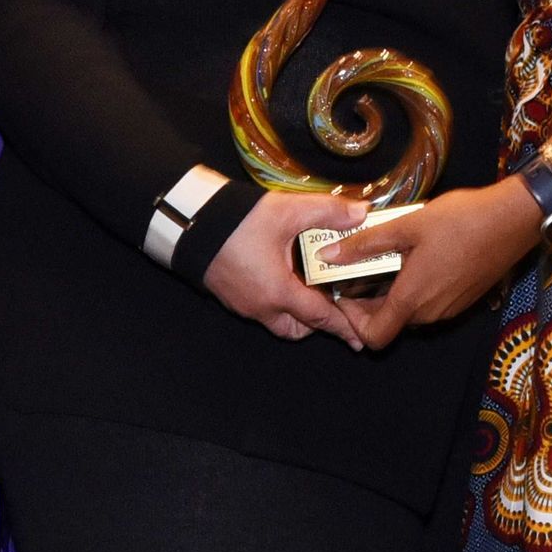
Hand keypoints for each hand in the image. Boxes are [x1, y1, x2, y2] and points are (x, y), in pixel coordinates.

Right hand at [202, 191, 371, 348]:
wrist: (189, 221)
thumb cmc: (236, 221)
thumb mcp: (288, 211)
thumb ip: (329, 212)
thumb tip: (362, 213)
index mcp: (278, 293)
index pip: (320, 318)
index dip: (342, 328)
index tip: (358, 341)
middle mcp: (260, 306)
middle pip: (296, 329)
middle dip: (316, 323)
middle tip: (332, 303)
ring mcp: (242, 303)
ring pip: (276, 320)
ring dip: (294, 312)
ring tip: (307, 288)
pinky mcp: (230, 295)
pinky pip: (259, 309)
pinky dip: (276, 301)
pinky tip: (281, 276)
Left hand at [331, 181, 542, 350]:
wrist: (514, 219)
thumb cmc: (461, 220)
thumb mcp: (406, 226)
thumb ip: (364, 244)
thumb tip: (327, 256)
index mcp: (412, 299)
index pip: (372, 338)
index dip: (352, 322)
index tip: (344, 293)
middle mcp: (430, 313)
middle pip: (389, 322)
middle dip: (368, 300)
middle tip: (359, 266)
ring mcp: (449, 309)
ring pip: (409, 312)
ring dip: (393, 292)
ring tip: (387, 255)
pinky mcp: (462, 300)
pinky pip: (429, 303)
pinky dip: (415, 288)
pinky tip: (416, 256)